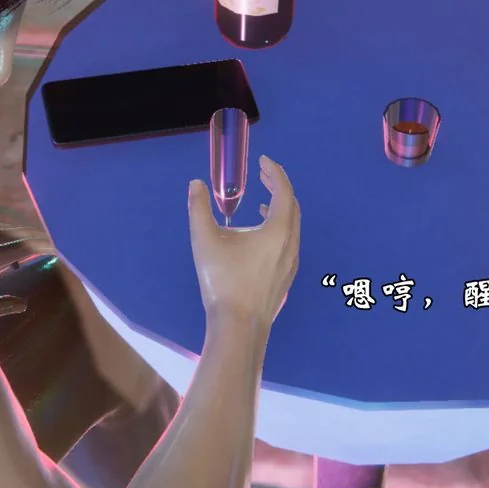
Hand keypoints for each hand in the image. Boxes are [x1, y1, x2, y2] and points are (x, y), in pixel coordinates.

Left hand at [0, 221, 54, 318]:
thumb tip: (23, 304)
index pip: (30, 246)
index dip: (48, 248)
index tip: (63, 252)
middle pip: (24, 234)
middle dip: (42, 240)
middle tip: (59, 248)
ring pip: (10, 229)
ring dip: (26, 237)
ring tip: (39, 247)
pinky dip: (10, 235)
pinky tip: (9, 247)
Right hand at [187, 155, 299, 330]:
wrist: (238, 325)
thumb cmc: (223, 281)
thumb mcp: (204, 240)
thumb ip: (199, 208)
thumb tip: (197, 185)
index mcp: (278, 230)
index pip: (283, 191)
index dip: (274, 172)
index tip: (263, 162)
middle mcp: (291, 244)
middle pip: (291, 207)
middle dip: (278, 188)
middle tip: (263, 177)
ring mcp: (291, 263)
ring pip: (291, 227)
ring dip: (278, 210)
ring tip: (260, 206)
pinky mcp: (286, 278)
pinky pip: (287, 244)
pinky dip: (278, 230)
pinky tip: (258, 240)